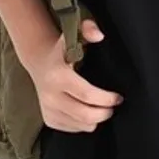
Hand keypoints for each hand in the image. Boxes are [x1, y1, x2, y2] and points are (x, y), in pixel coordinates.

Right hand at [27, 18, 123, 133]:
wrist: (40, 63)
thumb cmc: (62, 49)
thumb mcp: (73, 34)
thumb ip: (88, 29)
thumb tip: (99, 36)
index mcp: (58, 76)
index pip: (87, 94)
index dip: (106, 99)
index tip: (118, 97)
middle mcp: (50, 96)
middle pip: (85, 114)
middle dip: (104, 112)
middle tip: (113, 106)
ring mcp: (48, 110)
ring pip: (81, 125)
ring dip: (96, 119)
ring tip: (102, 108)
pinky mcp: (49, 119)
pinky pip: (73, 129)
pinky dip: (84, 123)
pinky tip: (88, 110)